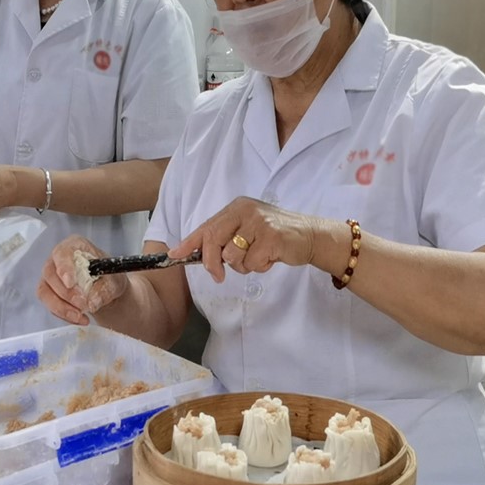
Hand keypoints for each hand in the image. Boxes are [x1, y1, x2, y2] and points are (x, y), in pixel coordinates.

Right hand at [38, 235, 128, 324]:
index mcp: (74, 246)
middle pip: (51, 274)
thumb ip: (105, 289)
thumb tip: (92, 301)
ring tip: (81, 316)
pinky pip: (49, 305)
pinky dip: (64, 314)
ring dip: (62, 307)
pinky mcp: (48, 293)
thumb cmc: (108, 277)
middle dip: (67, 293)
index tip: (70, 282)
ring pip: (45, 292)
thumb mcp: (114, 281)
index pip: (63, 252)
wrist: (107, 291)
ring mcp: (50, 276)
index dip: (64, 267)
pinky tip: (80, 319)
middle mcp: (57, 259)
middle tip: (83, 304)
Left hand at [169, 197, 323, 282]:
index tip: (174, 255)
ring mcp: (259, 222)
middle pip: (213, 240)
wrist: (310, 235)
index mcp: (236, 208)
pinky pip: (252, 263)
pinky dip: (260, 267)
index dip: (189, 242)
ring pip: (232, 256)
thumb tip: (199, 254)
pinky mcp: (271, 237)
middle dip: (212, 263)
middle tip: (218, 276)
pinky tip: (271, 257)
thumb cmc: (275, 236)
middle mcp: (245, 210)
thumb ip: (226, 238)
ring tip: (259, 257)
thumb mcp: (248, 230)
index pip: (206, 226)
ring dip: (244, 266)